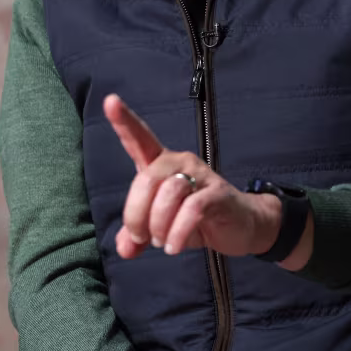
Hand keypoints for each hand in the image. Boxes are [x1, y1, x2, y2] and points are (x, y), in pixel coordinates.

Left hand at [104, 93, 281, 259]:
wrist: (240, 226)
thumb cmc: (196, 220)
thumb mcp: (161, 228)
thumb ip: (137, 236)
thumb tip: (125, 249)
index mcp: (160, 164)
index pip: (140, 138)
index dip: (124, 121)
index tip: (110, 102)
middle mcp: (179, 162)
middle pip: (147, 178)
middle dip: (137, 213)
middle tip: (141, 236)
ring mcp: (200, 174)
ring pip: (169, 192)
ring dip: (159, 225)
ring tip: (163, 243)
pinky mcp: (217, 193)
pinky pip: (192, 209)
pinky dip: (178, 232)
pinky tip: (175, 246)